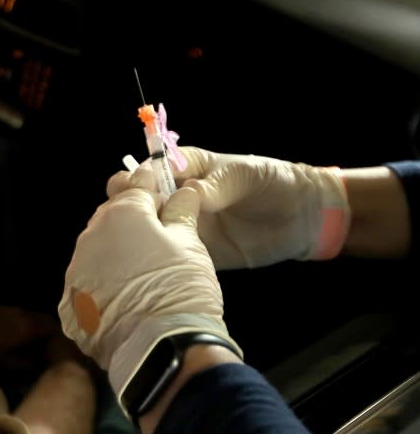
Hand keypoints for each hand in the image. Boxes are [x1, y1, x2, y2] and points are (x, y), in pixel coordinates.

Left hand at [59, 166, 239, 396]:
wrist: (161, 351)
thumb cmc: (181, 288)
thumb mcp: (191, 244)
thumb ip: (181, 212)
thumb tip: (183, 191)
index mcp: (120, 214)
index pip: (136, 186)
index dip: (154, 188)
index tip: (165, 195)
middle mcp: (89, 237)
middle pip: (111, 218)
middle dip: (132, 223)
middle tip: (159, 241)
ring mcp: (75, 272)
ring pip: (96, 252)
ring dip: (114, 256)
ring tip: (141, 276)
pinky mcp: (70, 305)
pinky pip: (87, 285)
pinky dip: (103, 288)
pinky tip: (124, 301)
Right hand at [108, 147, 349, 269]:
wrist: (304, 218)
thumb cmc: (273, 182)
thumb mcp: (247, 174)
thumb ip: (218, 184)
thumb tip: (190, 194)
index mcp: (187, 168)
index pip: (151, 168)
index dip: (139, 177)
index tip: (137, 188)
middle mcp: (177, 196)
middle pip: (139, 198)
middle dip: (130, 205)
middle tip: (134, 217)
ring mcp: (184, 225)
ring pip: (148, 229)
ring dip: (139, 235)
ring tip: (136, 244)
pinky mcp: (194, 252)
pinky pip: (170, 256)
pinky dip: (159, 260)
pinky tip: (152, 265)